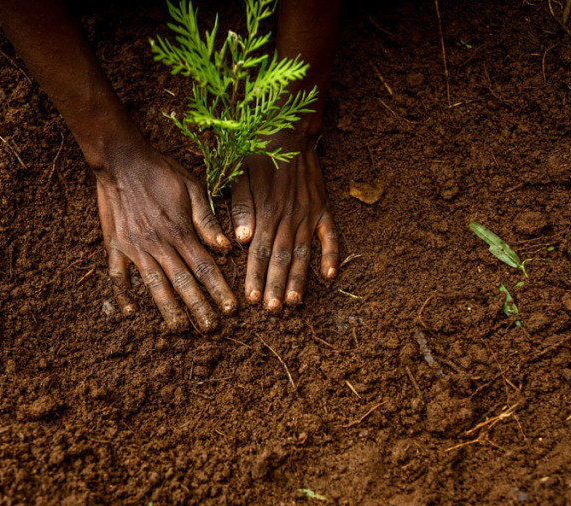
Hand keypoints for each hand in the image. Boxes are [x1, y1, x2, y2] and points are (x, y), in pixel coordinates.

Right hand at [96, 144, 236, 331]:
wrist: (121, 159)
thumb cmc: (161, 170)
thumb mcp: (192, 187)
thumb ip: (207, 219)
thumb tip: (225, 247)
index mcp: (181, 231)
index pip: (205, 268)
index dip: (219, 290)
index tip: (231, 309)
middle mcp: (159, 244)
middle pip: (183, 283)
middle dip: (199, 307)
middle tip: (211, 328)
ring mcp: (135, 247)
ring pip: (154, 285)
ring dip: (167, 309)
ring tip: (178, 329)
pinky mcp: (115, 245)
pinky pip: (118, 276)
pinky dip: (123, 294)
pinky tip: (131, 311)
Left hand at [230, 131, 339, 311]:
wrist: (289, 129)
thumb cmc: (256, 152)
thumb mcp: (238, 174)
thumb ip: (240, 208)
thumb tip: (242, 241)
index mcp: (266, 211)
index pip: (259, 251)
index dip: (256, 277)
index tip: (253, 300)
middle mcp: (289, 217)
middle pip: (281, 258)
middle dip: (276, 286)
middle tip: (273, 311)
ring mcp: (309, 214)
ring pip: (303, 253)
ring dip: (299, 279)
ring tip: (294, 302)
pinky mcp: (323, 208)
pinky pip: (330, 236)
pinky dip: (331, 255)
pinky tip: (330, 276)